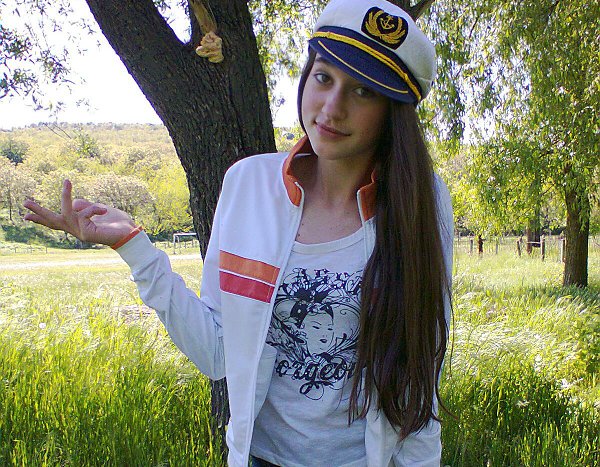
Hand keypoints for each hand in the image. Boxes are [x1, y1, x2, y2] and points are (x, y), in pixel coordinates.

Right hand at [23, 179, 137, 246]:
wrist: (130, 234)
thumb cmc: (117, 222)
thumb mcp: (99, 210)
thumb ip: (86, 206)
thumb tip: (75, 203)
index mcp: (77, 225)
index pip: (56, 222)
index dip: (41, 218)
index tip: (25, 216)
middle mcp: (76, 230)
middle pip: (53, 221)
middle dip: (38, 211)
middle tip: (24, 202)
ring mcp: (80, 233)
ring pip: (66, 212)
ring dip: (65, 195)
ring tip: (66, 182)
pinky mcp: (86, 234)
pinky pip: (83, 214)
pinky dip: (93, 208)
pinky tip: (103, 210)